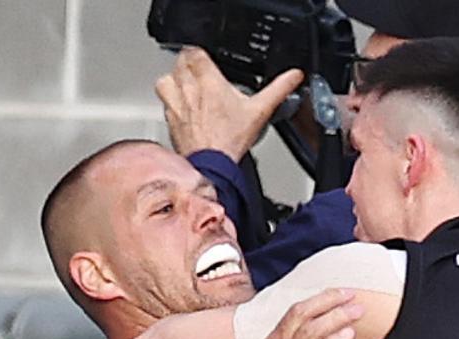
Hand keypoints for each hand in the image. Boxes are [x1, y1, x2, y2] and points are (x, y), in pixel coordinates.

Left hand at [156, 47, 304, 160]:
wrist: (212, 166)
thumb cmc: (231, 141)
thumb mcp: (260, 111)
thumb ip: (278, 89)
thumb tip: (294, 76)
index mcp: (209, 81)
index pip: (195, 51)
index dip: (202, 54)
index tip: (208, 60)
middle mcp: (188, 89)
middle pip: (180, 62)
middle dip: (189, 65)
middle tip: (201, 74)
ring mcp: (175, 103)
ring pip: (166, 78)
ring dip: (175, 80)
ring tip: (187, 87)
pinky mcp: (169, 118)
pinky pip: (164, 101)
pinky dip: (171, 101)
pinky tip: (183, 108)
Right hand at [254, 289, 362, 338]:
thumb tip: (327, 331)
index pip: (295, 312)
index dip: (319, 299)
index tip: (340, 293)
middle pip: (301, 315)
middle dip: (328, 301)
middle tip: (351, 297)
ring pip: (310, 332)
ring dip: (336, 318)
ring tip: (355, 312)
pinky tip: (346, 335)